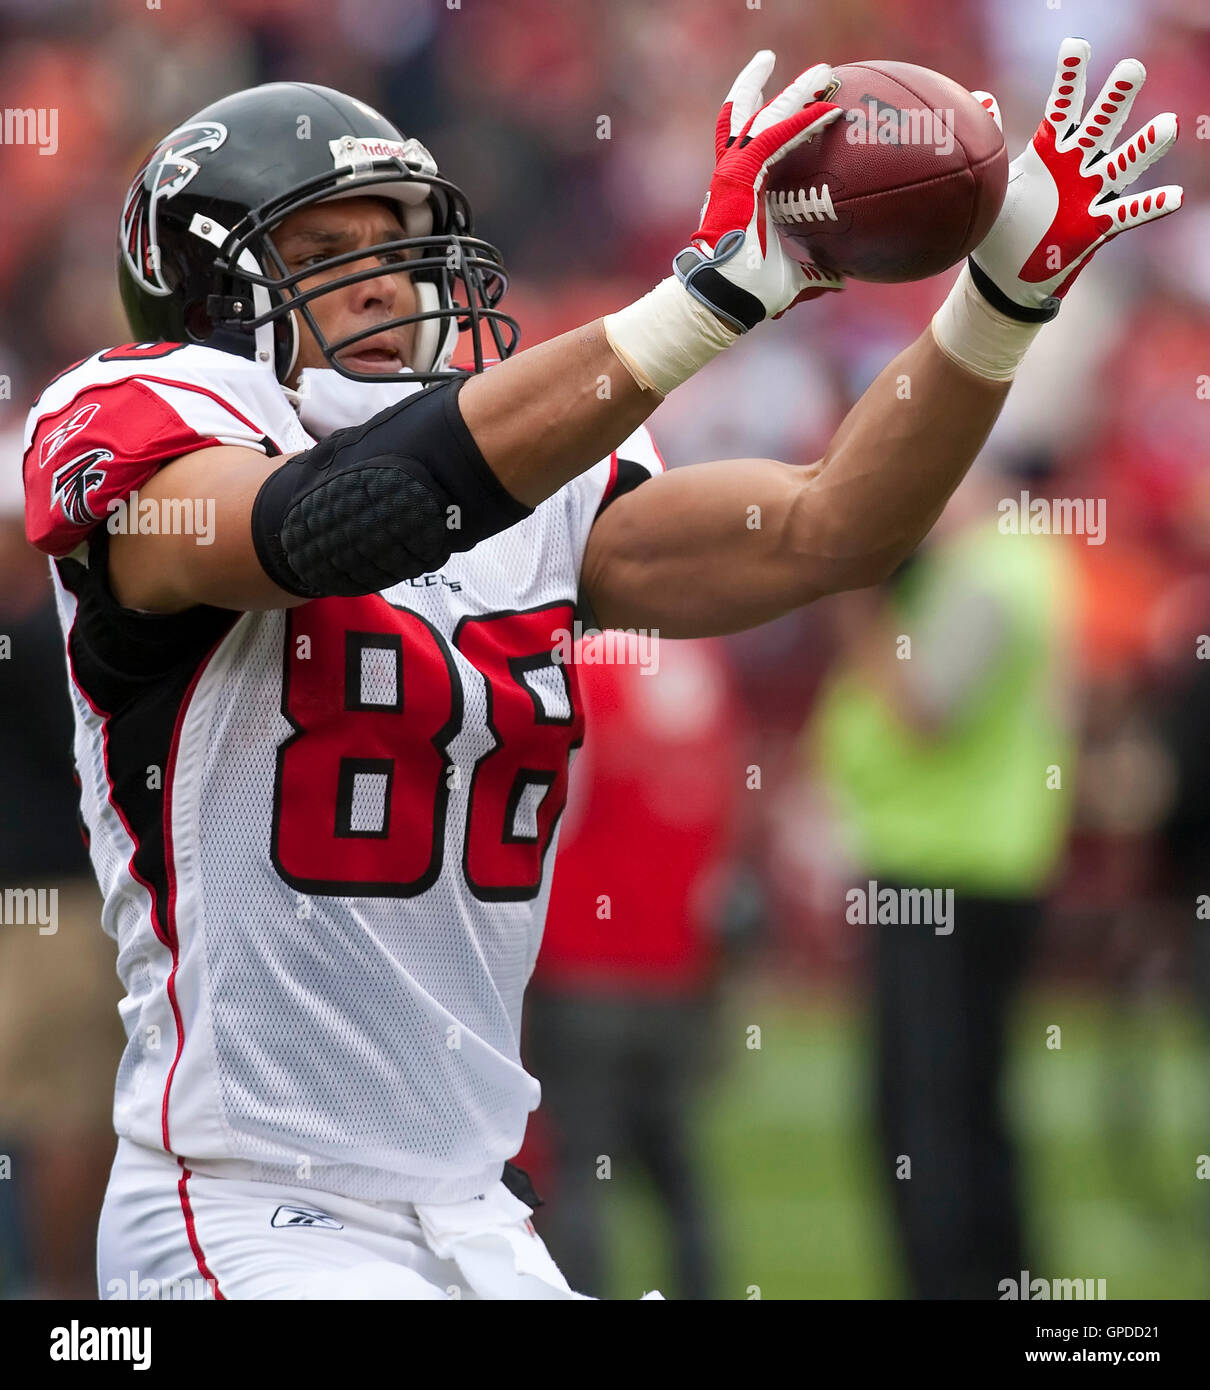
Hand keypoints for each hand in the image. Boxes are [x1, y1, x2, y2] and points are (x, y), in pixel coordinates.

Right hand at [674, 50, 843, 331]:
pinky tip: (827, 109)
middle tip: (808, 72)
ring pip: (761, 116)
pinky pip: (773, 138)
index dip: (779, 121)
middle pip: (749, 116)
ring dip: (795, 92)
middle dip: (775, 88)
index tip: (804, 106)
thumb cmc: (750, 294)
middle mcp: (734, 175)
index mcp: (743, 192)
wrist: (725, 300)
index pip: (758, 144)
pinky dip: (800, 122)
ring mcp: (732, 174)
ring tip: (824, 73)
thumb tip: (840, 280)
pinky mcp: (738, 177)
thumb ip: (814, 275)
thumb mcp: (790, 281)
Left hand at [969, 36, 1181, 320]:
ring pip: (1122, 164)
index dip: (1070, 78)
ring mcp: (1090, 195)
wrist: (1003, 275)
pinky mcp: (1095, 227)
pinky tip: (1173, 197)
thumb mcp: (993, 182)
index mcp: (1050, 150)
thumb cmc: (1001, 225)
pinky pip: (1126, 214)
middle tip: (1132, 69)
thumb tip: (979, 98)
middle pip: (1101, 126)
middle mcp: (1076, 167)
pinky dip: (1150, 205)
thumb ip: (990, 140)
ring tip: (1167, 126)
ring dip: (1145, 146)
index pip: (1063, 106)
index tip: (1076, 45)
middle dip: (1116, 99)